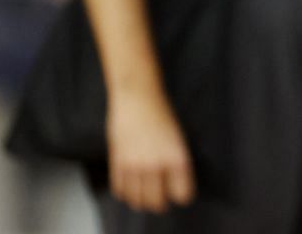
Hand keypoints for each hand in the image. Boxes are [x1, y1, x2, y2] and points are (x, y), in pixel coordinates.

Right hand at [107, 87, 194, 213]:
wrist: (137, 98)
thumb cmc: (162, 114)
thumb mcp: (178, 138)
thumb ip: (175, 162)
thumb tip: (172, 182)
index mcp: (178, 159)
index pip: (183, 195)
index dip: (183, 196)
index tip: (181, 193)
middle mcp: (156, 166)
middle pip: (157, 203)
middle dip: (161, 204)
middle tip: (162, 198)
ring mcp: (135, 166)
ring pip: (137, 201)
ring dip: (142, 201)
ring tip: (146, 195)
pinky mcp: (117, 163)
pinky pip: (120, 191)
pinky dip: (126, 193)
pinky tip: (131, 186)